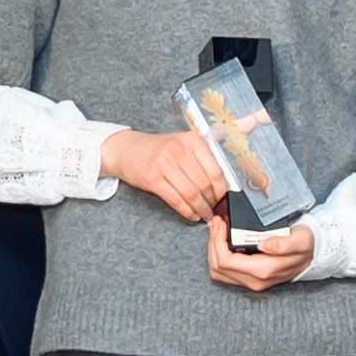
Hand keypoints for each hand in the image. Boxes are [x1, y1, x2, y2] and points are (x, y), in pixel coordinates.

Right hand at [98, 124, 232, 224]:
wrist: (127, 150)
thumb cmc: (159, 149)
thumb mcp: (183, 141)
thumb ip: (206, 152)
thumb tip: (228, 169)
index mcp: (192, 140)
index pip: (216, 170)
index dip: (222, 189)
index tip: (223, 198)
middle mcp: (179, 149)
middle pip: (204, 184)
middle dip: (212, 202)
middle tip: (214, 209)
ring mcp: (164, 163)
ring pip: (191, 194)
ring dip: (201, 209)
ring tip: (204, 214)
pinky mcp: (152, 179)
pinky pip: (175, 200)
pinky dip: (187, 211)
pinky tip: (192, 215)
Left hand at [206, 220, 316, 293]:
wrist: (313, 255)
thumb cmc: (306, 245)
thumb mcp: (300, 240)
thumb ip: (284, 244)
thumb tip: (263, 244)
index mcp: (263, 271)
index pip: (225, 261)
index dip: (217, 241)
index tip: (221, 223)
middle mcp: (254, 281)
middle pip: (217, 267)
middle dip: (212, 244)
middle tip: (217, 223)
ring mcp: (251, 282)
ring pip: (217, 272)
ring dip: (213, 250)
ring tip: (218, 230)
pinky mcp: (249, 279)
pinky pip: (225, 271)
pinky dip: (219, 255)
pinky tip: (223, 240)